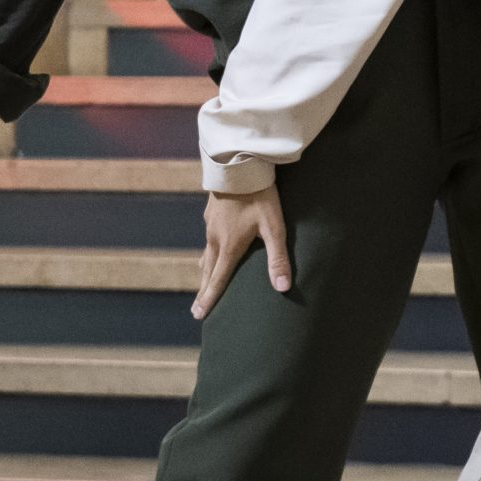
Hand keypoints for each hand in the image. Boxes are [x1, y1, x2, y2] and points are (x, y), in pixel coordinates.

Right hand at [193, 183, 291, 319]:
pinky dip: (208, 251)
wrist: (239, 165)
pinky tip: (213, 248)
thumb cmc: (260, 196)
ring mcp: (210, 225)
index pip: (217, 280)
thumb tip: (283, 288)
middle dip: (203, 290)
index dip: (209, 299)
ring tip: (205, 282)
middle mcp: (215, 239)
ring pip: (206, 254)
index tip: (199, 315)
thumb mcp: (273, 227)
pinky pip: (208, 238)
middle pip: (207, 272)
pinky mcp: (211, 213)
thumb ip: (278, 257)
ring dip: (205, 271)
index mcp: (229, 247)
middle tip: (197, 309)